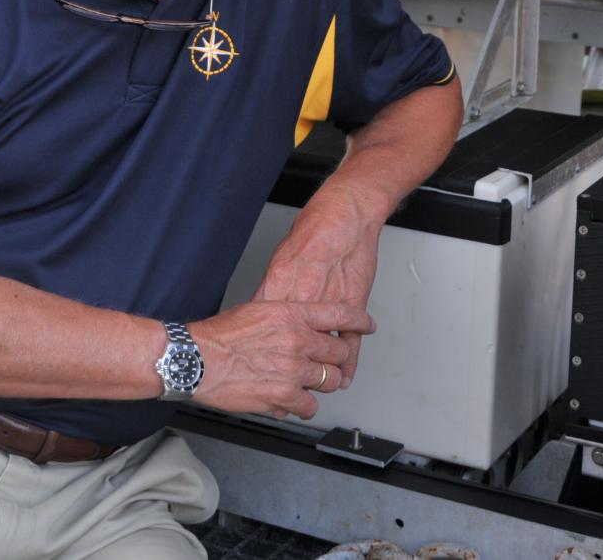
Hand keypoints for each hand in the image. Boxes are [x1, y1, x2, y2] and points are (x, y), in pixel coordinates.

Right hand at [190, 299, 374, 418]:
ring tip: (306, 382)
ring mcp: (292, 370)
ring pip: (329, 381)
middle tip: (329, 362)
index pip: (339, 315)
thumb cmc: (219, 336)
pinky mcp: (284, 396)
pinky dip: (302, 406)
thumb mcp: (255, 310)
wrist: (197, 359)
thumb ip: (282, 316)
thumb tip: (297, 322)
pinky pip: (309, 406)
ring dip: (321, 383)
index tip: (367, 325)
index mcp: (290, 314)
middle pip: (339, 352)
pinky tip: (291, 401)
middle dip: (336, 359)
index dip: (359, 321)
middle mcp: (296, 340)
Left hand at [251, 188, 380, 388]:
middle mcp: (303, 294)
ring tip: (311, 386)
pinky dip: (347, 362)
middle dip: (282, 364)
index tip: (249, 363)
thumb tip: (258, 305)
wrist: (345, 214)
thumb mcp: (282, 256)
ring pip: (320, 346)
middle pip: (288, 340)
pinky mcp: (353, 304)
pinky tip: (342, 377)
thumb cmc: (314, 231)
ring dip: (316, 368)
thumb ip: (273, 284)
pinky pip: (350, 341)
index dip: (256, 344)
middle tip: (279, 383)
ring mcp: (329, 302)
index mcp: (281, 280)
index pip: (263, 321)